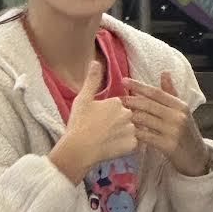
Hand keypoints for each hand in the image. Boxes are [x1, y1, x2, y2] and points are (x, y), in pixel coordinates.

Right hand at [50, 61, 136, 181]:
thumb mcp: (83, 99)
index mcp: (117, 102)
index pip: (118, 105)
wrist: (79, 149)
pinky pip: (133, 143)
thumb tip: (96, 62)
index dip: (108, 112)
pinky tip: (112, 146)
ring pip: (131, 129)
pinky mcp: (133, 145)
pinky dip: (125, 145)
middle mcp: (128, 114)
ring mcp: (132, 130)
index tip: (98, 119)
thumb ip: (92, 80)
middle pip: (126, 116)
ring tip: (107, 139)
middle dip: (117, 122)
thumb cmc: (79, 123)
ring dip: (123, 133)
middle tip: (102, 130)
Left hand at [123, 72, 208, 176]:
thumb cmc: (186, 132)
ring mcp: (173, 131)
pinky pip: (145, 136)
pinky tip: (128, 132)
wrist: (197, 157)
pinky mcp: (168, 146)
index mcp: (180, 106)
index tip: (124, 80)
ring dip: (131, 117)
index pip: (156, 92)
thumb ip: (171, 93)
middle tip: (118, 100)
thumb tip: (164, 73)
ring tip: (120, 116)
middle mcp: (178, 116)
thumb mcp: (182, 111)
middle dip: (131, 101)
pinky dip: (135, 133)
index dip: (139, 86)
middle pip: (148, 105)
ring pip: (144, 120)